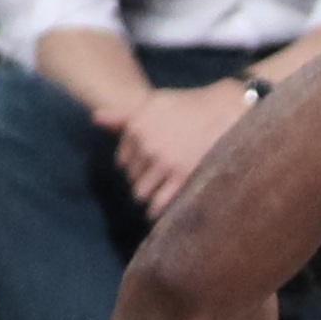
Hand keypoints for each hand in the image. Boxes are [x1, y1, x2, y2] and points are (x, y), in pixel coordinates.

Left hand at [97, 80, 252, 217]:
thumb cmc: (190, 107)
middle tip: (158, 185)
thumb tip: (94, 119)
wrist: (226, 110)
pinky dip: (157, 212)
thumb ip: (124, 116)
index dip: (136, 167)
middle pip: (132, 178)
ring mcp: (164, 161)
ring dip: (149, 198)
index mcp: (137, 126)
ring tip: (159, 199)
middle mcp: (147, 144)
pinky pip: (160, 203)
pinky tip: (159, 214)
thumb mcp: (154, 105)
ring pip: (142, 192)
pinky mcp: (182, 175)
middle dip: (143, 182)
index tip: (149, 169)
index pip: (123, 162)